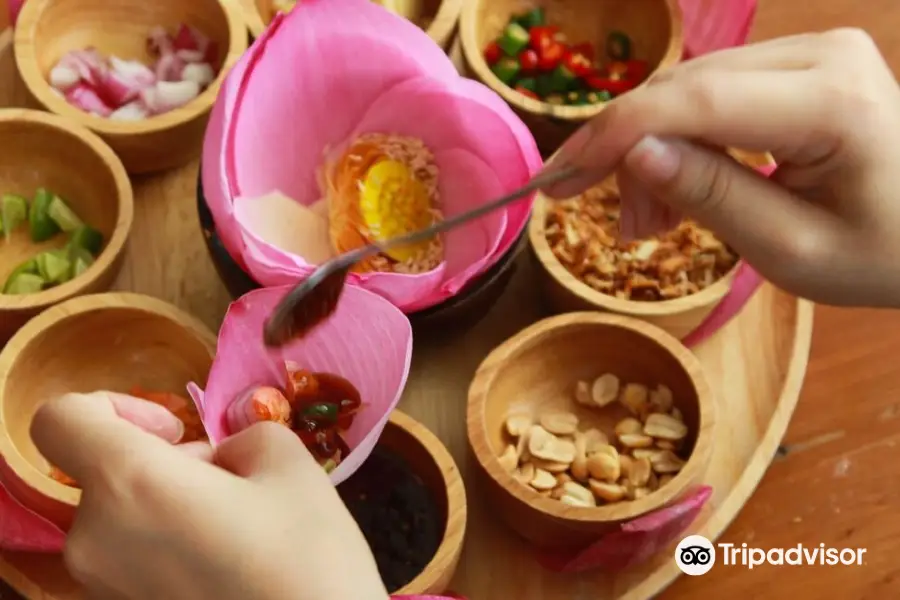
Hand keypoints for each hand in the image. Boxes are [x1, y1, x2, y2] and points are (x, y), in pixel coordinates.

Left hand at [31, 392, 387, 599]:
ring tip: (237, 532)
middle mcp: (93, 539)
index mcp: (128, 484)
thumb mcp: (289, 464)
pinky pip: (132, 560)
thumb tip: (219, 460)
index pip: (62, 420)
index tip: (175, 429)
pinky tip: (225, 567)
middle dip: (169, 465)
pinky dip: (169, 548)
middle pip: (108, 473)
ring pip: (123, 518)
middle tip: (238, 488)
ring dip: (171, 507)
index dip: (113, 405)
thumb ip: (242, 436)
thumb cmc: (305, 557)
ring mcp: (101, 589)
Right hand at [541, 28, 899, 306]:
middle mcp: (820, 52)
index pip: (695, 101)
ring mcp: (813, 49)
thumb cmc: (882, 256)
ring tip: (650, 227)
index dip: (614, 135)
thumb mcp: (791, 250)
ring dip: (653, 154)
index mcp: (829, 102)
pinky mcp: (803, 61)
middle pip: (684, 92)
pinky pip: (715, 94)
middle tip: (619, 231)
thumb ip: (711, 197)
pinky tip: (677, 187)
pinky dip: (683, 142)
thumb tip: (633, 153)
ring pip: (690, 92)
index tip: (558, 180)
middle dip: (630, 157)